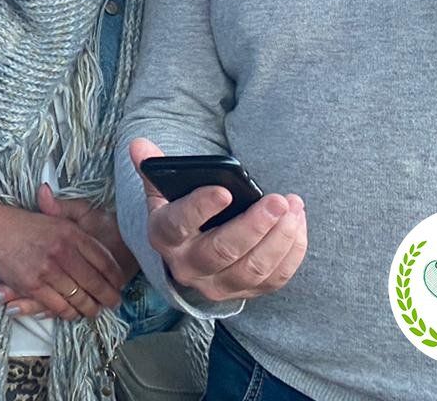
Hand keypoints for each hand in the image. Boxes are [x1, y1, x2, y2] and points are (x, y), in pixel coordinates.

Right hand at [0, 185, 129, 322]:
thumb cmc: (23, 224)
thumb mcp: (54, 217)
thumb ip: (77, 226)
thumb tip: (100, 240)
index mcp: (71, 232)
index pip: (103, 259)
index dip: (115, 275)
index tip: (119, 283)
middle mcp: (62, 251)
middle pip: (96, 282)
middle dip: (108, 297)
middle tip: (114, 302)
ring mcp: (48, 270)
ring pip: (79, 298)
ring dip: (90, 308)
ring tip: (94, 310)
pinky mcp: (33, 286)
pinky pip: (59, 307)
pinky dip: (69, 313)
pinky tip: (73, 312)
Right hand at [128, 138, 306, 302]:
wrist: (189, 257)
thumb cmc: (179, 215)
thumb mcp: (161, 194)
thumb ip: (153, 169)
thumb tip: (138, 144)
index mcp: (164, 236)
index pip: (179, 224)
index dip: (200, 208)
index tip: (224, 191)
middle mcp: (188, 266)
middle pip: (224, 251)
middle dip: (254, 225)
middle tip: (277, 201)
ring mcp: (218, 284)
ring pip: (254, 268)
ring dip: (280, 238)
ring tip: (293, 207)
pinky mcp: (246, 293)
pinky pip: (274, 279)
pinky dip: (291, 252)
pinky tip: (297, 224)